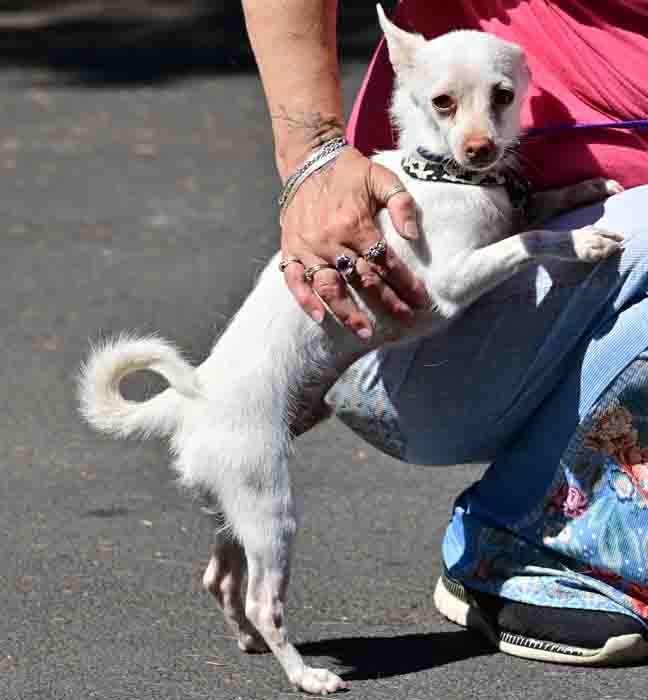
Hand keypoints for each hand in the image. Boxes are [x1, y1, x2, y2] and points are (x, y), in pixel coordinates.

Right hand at [280, 147, 429, 339]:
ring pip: (329, 287)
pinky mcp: (291, 250)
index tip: (422, 300)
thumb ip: (401, 204)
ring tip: (364, 333)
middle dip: (387, 302)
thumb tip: (414, 235)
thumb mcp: (382, 178)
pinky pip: (294, 281)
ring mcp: (309, 248)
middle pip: (362, 279)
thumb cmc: (350, 172)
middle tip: (405, 320)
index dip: (406, 283)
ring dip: (347, 312)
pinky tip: (319, 318)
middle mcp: (331, 239)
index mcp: (356, 223)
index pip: (386, 261)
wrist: (308, 160)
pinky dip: (304, 301)